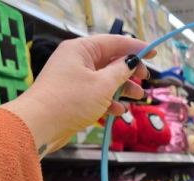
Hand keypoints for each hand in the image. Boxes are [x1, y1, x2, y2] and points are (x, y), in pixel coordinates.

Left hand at [2, 35, 153, 153]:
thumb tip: (131, 62)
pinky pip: (96, 94)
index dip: (136, 48)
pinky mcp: (72, 97)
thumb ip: (121, 71)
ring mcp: (73, 79)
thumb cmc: (69, 101)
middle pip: (110, 61)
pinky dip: (109, 101)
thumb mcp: (103, 85)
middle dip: (129, 71)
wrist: (39, 126)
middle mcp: (76, 61)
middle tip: (144, 79)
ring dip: (122, 88)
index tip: (154, 53)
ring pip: (105, 79)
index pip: (114, 42)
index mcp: (81, 49)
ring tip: (137, 97)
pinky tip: (119, 111)